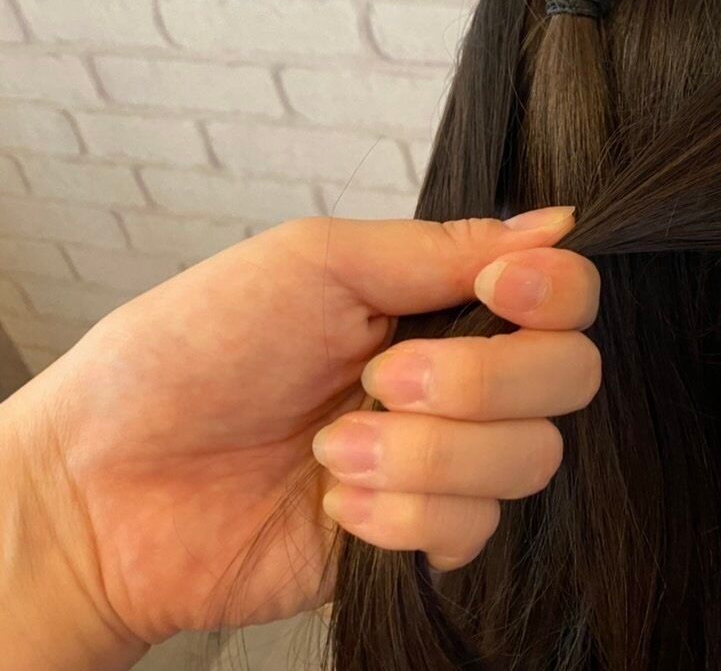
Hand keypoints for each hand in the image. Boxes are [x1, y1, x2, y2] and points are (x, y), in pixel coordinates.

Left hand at [0, 206, 599, 666]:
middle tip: (384, 377)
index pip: (566, 296)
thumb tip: (559, 224)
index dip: (554, 294)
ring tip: (332, 448)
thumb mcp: (315, 262)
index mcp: (439, 301)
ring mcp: (446, 463)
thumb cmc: (191, 352)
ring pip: (529, 459)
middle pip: (570, 378)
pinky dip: (398, 516)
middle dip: (480, 381)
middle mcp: (461, 380)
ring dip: (424, 454)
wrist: (106, 481)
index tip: (498, 288)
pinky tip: (335, 501)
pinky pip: (474, 530)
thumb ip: (444, 247)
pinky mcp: (421, 540)